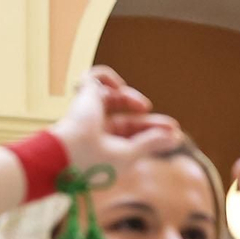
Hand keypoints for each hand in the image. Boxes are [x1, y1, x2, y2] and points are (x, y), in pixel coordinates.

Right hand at [50, 66, 181, 172]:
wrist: (63, 155)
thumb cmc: (91, 162)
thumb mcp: (127, 156)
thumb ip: (150, 144)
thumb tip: (176, 137)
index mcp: (101, 147)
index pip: (129, 136)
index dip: (153, 132)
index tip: (174, 132)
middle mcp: (93, 129)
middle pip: (126, 118)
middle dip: (149, 121)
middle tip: (171, 125)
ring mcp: (87, 111)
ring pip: (111, 96)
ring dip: (130, 99)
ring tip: (142, 106)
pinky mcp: (83, 96)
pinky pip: (93, 76)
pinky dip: (107, 75)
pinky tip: (119, 86)